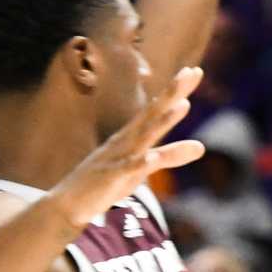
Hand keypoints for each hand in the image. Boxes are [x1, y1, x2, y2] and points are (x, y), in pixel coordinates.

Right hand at [51, 67, 204, 231]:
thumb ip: (172, 155)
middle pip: (153, 113)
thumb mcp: (144, 166)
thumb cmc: (109, 180)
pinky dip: (140, 162)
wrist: (69, 202)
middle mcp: (126, 140)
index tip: (194, 69)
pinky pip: (127, 169)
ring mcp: (117, 157)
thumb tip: (202, 146)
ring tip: (183, 105)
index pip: (158, 108)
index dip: (176, 90)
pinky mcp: (110, 178)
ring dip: (163, 121)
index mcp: (134, 135)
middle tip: (191, 72)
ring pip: (143, 137)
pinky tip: (152, 157)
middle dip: (172, 93)